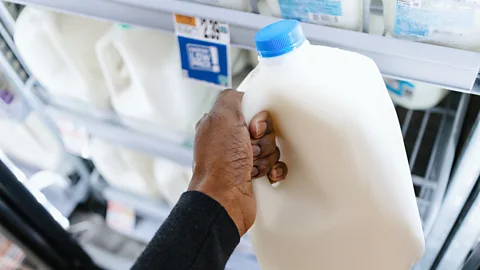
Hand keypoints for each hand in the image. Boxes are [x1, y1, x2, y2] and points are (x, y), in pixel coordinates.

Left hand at [188, 89, 287, 235]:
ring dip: (266, 157)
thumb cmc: (220, 164)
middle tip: (250, 149)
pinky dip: (274, 170)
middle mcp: (229, 142)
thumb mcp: (222, 118)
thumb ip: (231, 98)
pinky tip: (265, 174)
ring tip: (251, 165)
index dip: (258, 120)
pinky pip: (275, 166)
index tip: (253, 128)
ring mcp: (241, 160)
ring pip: (271, 147)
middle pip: (264, 130)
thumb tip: (242, 95)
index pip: (251, 111)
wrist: (224, 199)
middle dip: (263, 141)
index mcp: (220, 125)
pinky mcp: (253, 176)